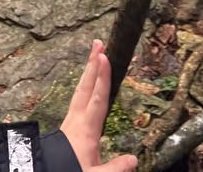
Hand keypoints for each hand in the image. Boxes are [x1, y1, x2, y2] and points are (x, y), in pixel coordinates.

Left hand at [60, 40, 137, 171]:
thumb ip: (115, 168)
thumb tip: (134, 159)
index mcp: (86, 130)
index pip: (97, 99)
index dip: (103, 78)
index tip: (104, 56)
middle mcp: (77, 121)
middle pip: (86, 87)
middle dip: (93, 64)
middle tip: (98, 42)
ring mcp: (70, 122)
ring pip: (80, 91)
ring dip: (88, 73)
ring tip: (94, 56)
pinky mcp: (67, 127)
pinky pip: (77, 100)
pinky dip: (84, 87)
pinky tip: (86, 86)